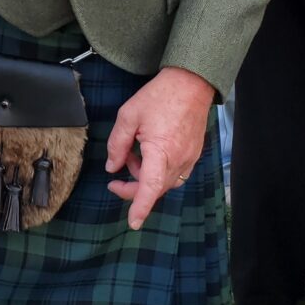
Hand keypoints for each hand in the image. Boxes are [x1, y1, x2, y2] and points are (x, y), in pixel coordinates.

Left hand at [105, 66, 215, 229]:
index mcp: (161, 150)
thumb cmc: (159, 96)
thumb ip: (117, 144)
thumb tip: (112, 167)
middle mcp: (179, 158)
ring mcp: (189, 158)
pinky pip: (174, 173)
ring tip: (131, 157)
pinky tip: (147, 155)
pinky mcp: (193, 154)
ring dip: (145, 178)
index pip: (150, 187)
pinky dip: (158, 171)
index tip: (133, 222)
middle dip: (133, 190)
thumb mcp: (128, 116)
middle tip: (114, 183)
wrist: (191, 83)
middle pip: (155, 188)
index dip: (140, 206)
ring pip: (164, 182)